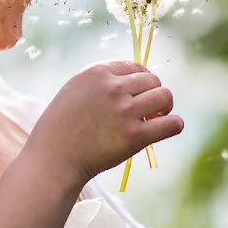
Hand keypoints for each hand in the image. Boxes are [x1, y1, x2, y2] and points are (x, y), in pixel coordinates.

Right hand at [26, 60, 183, 185]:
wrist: (52, 160)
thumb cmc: (60, 129)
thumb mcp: (74, 91)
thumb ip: (101, 82)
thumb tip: (136, 79)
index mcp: (97, 72)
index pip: (135, 67)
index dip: (141, 81)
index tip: (139, 94)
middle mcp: (113, 87)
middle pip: (152, 80)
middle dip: (153, 93)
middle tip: (148, 110)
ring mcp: (124, 111)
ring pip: (164, 97)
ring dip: (164, 107)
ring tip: (155, 118)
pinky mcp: (134, 136)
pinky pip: (171, 124)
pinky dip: (174, 124)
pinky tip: (168, 128)